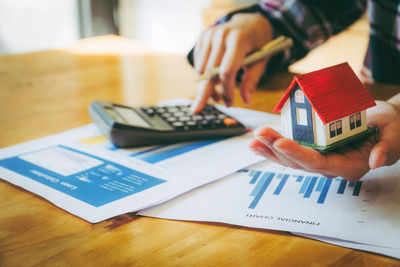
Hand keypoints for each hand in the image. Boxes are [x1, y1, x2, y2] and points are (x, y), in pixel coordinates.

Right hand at [191, 13, 272, 112]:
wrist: (249, 23)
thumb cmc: (258, 44)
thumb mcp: (261, 61)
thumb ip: (252, 81)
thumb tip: (246, 101)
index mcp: (239, 40)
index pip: (227, 70)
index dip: (227, 90)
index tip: (229, 103)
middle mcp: (221, 35)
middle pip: (209, 71)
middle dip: (205, 92)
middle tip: (197, 110)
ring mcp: (209, 34)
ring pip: (201, 68)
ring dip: (206, 86)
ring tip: (216, 95)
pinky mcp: (202, 37)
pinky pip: (198, 62)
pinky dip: (204, 75)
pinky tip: (214, 79)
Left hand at [248, 100, 399, 180]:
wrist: (384, 123)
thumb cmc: (391, 128)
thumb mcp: (395, 135)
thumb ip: (389, 148)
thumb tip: (377, 160)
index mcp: (349, 166)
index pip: (319, 164)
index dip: (298, 154)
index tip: (280, 142)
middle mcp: (331, 166)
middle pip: (298, 163)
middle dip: (276, 149)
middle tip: (259, 135)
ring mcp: (320, 158)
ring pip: (290, 159)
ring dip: (270, 149)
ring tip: (253, 138)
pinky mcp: (313, 148)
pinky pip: (290, 150)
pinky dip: (273, 145)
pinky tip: (259, 140)